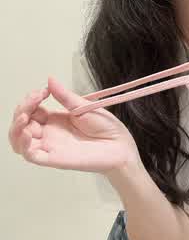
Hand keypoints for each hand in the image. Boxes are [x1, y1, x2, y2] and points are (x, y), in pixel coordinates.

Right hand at [8, 77, 139, 173]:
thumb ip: (65, 96)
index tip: (42, 91)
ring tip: (24, 116)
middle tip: (34, 99)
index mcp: (55, 120)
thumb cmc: (106, 127)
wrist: (120, 145)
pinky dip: (23, 145)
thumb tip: (49, 80)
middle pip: (21, 125)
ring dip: (16, 128)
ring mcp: (50, 147)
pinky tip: (27, 133)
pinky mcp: (54, 159)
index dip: (30, 100)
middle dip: (22, 110)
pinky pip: (31, 156)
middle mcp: (49, 134)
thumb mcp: (83, 106)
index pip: (31, 111)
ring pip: (20, 142)